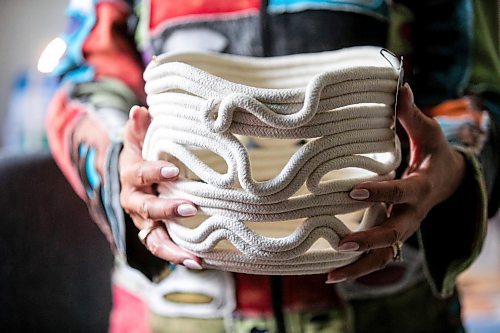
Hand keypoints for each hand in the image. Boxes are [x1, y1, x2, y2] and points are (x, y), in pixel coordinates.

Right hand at [119, 105, 201, 268]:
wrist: (129, 181)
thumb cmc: (139, 157)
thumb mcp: (136, 140)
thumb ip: (139, 127)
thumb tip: (140, 109)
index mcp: (130, 176)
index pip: (140, 174)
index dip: (154, 172)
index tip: (174, 171)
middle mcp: (134, 202)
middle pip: (147, 208)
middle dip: (167, 209)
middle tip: (191, 207)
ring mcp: (144, 221)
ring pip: (153, 238)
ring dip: (172, 248)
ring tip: (194, 256)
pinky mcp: (153, 233)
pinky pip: (163, 247)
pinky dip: (177, 256)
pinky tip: (199, 262)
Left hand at [326, 83, 464, 282]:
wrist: (449, 181)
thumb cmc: (433, 153)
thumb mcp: (427, 134)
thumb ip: (411, 114)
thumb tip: (400, 84)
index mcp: (421, 188)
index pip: (400, 192)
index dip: (379, 191)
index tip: (352, 189)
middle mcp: (413, 213)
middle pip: (395, 232)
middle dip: (369, 239)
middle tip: (342, 243)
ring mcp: (405, 229)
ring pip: (387, 254)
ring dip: (360, 266)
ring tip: (331, 274)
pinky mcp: (395, 236)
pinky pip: (379, 257)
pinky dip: (359, 268)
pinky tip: (332, 273)